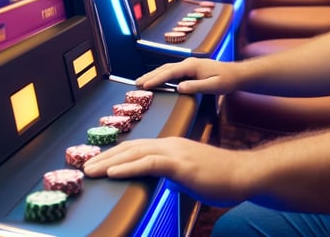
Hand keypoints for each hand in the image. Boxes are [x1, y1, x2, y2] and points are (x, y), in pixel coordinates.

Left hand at [82, 137, 251, 207]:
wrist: (244, 174)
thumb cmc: (222, 178)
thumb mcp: (192, 177)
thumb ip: (175, 177)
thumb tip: (165, 184)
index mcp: (172, 146)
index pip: (136, 148)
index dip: (114, 155)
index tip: (97, 163)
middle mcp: (170, 145)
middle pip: (130, 148)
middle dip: (105, 157)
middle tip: (85, 166)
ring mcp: (176, 152)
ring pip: (135, 153)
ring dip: (109, 162)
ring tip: (90, 170)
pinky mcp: (181, 164)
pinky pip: (150, 163)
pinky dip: (129, 167)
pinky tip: (113, 172)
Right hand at [134, 57, 241, 94]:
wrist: (236, 74)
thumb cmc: (226, 80)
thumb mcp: (213, 86)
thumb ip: (196, 87)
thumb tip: (179, 88)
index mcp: (192, 66)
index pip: (169, 72)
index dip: (156, 79)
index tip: (144, 85)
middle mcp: (188, 63)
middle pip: (165, 68)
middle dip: (150, 75)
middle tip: (136, 84)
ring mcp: (189, 65)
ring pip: (167, 68)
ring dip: (154, 74)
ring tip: (142, 82)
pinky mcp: (190, 69)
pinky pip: (172, 71)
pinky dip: (162, 75)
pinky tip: (157, 80)